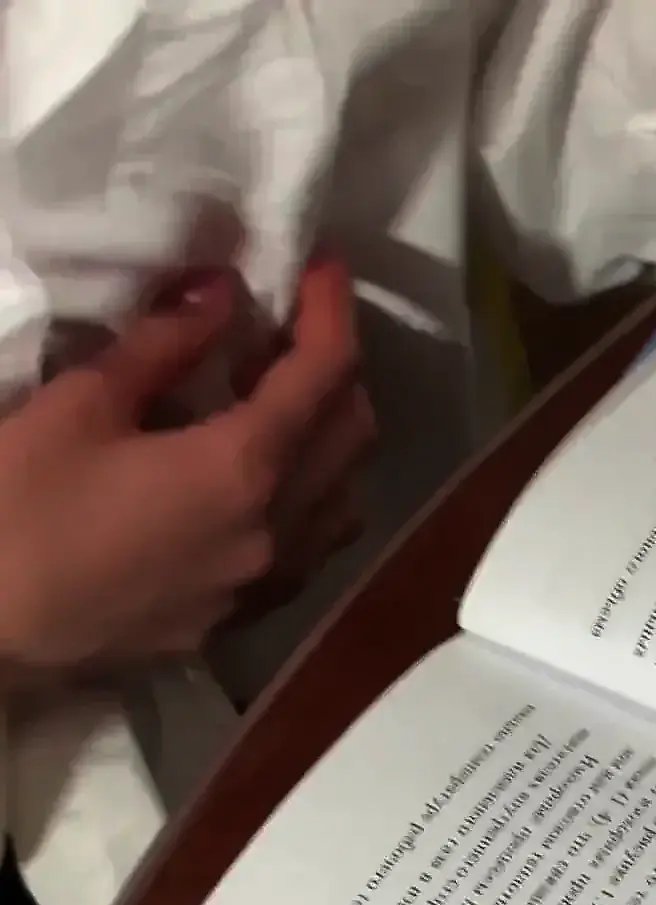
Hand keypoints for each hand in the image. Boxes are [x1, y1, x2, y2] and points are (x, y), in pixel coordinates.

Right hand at [0, 266, 361, 674]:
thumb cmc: (8, 514)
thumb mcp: (76, 408)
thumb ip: (162, 345)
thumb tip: (220, 292)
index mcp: (244, 469)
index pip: (326, 373)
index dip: (333, 311)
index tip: (325, 265)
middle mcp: (278, 530)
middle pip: (354, 434)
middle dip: (336, 371)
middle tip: (284, 330)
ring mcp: (263, 584)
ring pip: (342, 497)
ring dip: (328, 439)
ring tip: (267, 402)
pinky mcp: (234, 621)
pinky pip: (308, 547)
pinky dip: (306, 497)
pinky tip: (253, 478)